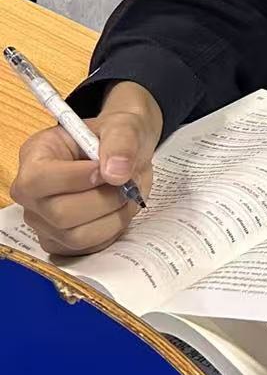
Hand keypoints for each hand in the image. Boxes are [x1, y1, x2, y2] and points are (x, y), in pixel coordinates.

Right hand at [9, 81, 161, 256]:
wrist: (123, 156)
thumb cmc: (115, 137)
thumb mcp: (123, 126)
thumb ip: (121, 142)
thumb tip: (116, 173)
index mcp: (35, 157)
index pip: (40, 179)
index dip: (76, 178)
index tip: (107, 170)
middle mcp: (31, 195)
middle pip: (60, 214)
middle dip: (104, 199)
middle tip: (127, 183)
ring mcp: (43, 223)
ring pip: (77, 236)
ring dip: (113, 217)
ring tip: (127, 195)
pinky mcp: (61, 243)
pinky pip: (88, 248)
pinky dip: (112, 230)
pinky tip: (118, 209)